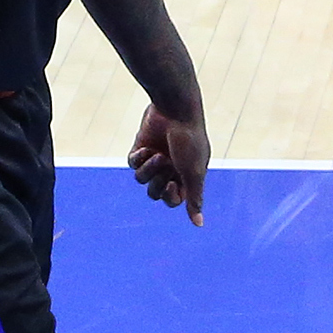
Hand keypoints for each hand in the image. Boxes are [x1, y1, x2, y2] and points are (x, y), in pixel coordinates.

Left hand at [128, 103, 208, 222]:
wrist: (175, 108)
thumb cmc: (189, 140)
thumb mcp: (194, 172)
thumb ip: (194, 198)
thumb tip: (199, 224)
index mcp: (186, 175)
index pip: (173, 200)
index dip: (171, 197)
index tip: (174, 185)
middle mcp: (170, 168)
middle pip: (154, 193)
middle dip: (157, 183)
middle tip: (165, 165)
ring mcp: (155, 158)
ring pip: (141, 179)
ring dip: (147, 170)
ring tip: (156, 154)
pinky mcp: (141, 147)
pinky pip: (132, 164)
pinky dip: (138, 158)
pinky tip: (146, 147)